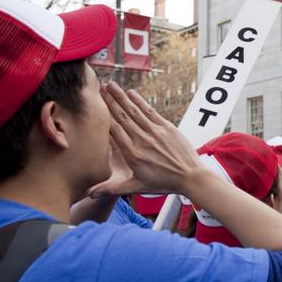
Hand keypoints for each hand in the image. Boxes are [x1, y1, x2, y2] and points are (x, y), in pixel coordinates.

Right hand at [89, 82, 203, 197]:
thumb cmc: (164, 183)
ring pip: (135, 111)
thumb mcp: (137, 188)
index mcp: (132, 155)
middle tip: (99, 88)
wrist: (191, 177)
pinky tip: (131, 93)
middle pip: (122, 117)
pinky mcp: (167, 128)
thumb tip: (90, 196)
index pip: (113, 131)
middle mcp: (142, 141)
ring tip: (111, 85)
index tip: (94, 105)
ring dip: (122, 97)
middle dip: (110, 101)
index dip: (103, 116)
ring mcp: (156, 132)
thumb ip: (112, 189)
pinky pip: (150, 112)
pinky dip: (140, 101)